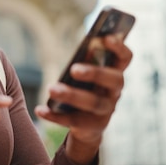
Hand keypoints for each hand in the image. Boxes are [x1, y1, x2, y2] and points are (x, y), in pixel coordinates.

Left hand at [35, 35, 131, 164]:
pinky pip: (73, 121)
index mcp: (115, 73)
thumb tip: (86, 44)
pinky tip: (40, 110)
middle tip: (73, 69)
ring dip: (71, 95)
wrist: (88, 126)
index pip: (125, 58)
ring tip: (51, 89)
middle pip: (113, 81)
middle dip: (94, 73)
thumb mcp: (88, 74)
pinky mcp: (93, 126)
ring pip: (93, 103)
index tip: (107, 37)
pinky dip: (55, 116)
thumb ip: (88, 60)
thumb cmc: (86, 89)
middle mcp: (115, 92)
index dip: (119, 48)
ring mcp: (106, 110)